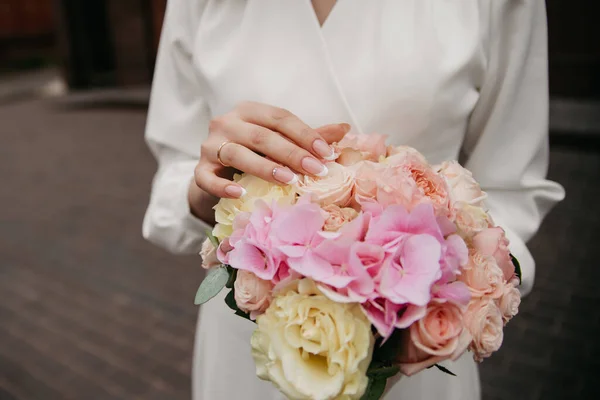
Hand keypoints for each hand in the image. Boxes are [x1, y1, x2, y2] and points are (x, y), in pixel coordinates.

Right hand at [192, 101, 349, 199]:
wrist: (217, 173)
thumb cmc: (254, 153)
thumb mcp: (280, 142)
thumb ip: (308, 136)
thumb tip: (344, 128)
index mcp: (249, 111)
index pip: (280, 117)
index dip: (305, 134)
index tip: (327, 153)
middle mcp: (227, 123)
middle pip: (261, 136)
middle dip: (291, 153)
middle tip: (315, 170)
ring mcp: (210, 146)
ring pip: (237, 154)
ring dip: (264, 167)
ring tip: (288, 179)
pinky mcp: (199, 170)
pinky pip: (208, 178)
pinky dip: (223, 186)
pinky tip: (240, 193)